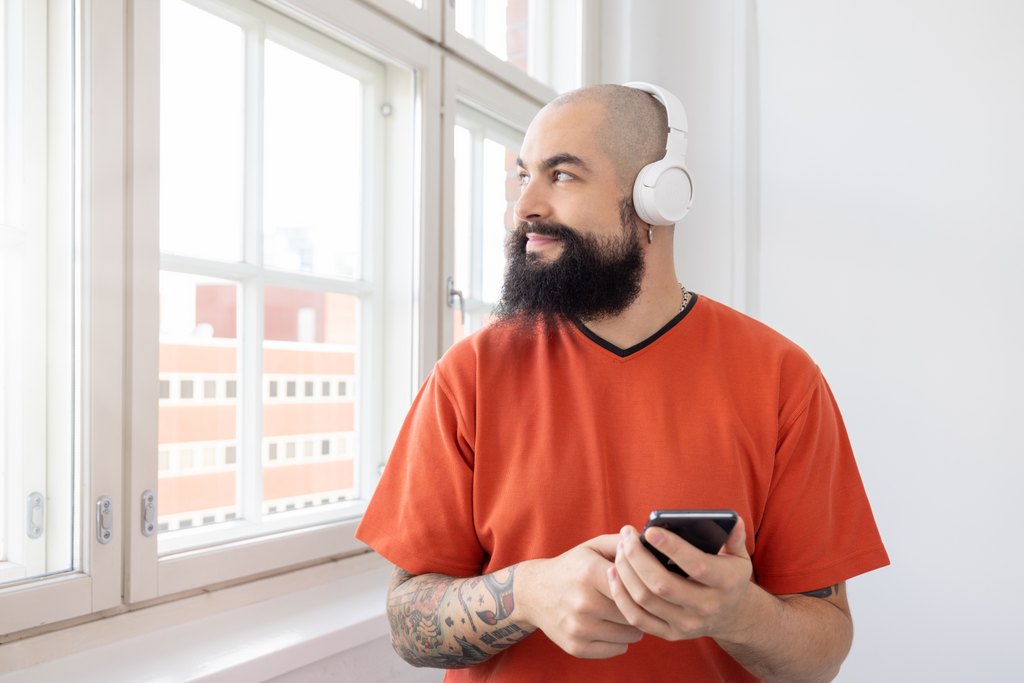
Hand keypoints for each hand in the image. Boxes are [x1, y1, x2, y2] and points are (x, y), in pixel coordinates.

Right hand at [517, 534, 643, 657]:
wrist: (533, 593)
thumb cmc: (571, 568)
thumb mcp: (592, 547)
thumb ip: (623, 543)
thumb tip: (652, 543)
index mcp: (590, 573)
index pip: (635, 585)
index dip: (644, 586)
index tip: (646, 584)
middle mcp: (583, 601)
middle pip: (635, 611)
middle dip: (642, 607)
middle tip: (639, 601)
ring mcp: (578, 627)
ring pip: (630, 634)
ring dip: (634, 625)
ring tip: (624, 613)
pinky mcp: (576, 647)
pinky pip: (618, 649)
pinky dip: (621, 640)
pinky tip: (612, 627)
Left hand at [607, 518, 754, 641]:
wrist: (732, 616)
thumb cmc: (729, 576)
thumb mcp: (739, 556)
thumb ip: (734, 537)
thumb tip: (732, 519)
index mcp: (726, 583)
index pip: (697, 566)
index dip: (672, 547)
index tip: (649, 530)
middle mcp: (706, 607)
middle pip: (662, 584)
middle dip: (638, 557)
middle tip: (627, 536)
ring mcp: (687, 623)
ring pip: (646, 600)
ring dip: (626, 572)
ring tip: (620, 549)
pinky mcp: (671, 634)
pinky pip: (638, 618)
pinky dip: (621, 596)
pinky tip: (613, 574)